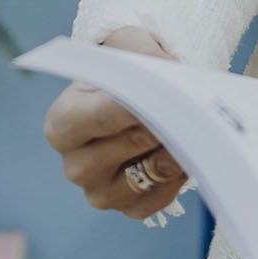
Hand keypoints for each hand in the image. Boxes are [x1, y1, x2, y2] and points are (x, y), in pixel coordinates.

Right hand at [43, 27, 191, 224]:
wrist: (130, 106)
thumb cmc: (123, 76)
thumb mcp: (126, 49)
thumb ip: (142, 54)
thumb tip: (167, 70)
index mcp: (62, 122)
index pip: (101, 115)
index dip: (136, 105)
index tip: (167, 94)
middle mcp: (74, 164)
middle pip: (129, 144)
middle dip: (165, 123)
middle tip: (194, 107)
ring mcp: (100, 192)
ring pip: (149, 173)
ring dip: (176, 149)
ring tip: (195, 126)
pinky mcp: (128, 209)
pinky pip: (161, 197)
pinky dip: (178, 175)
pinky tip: (187, 152)